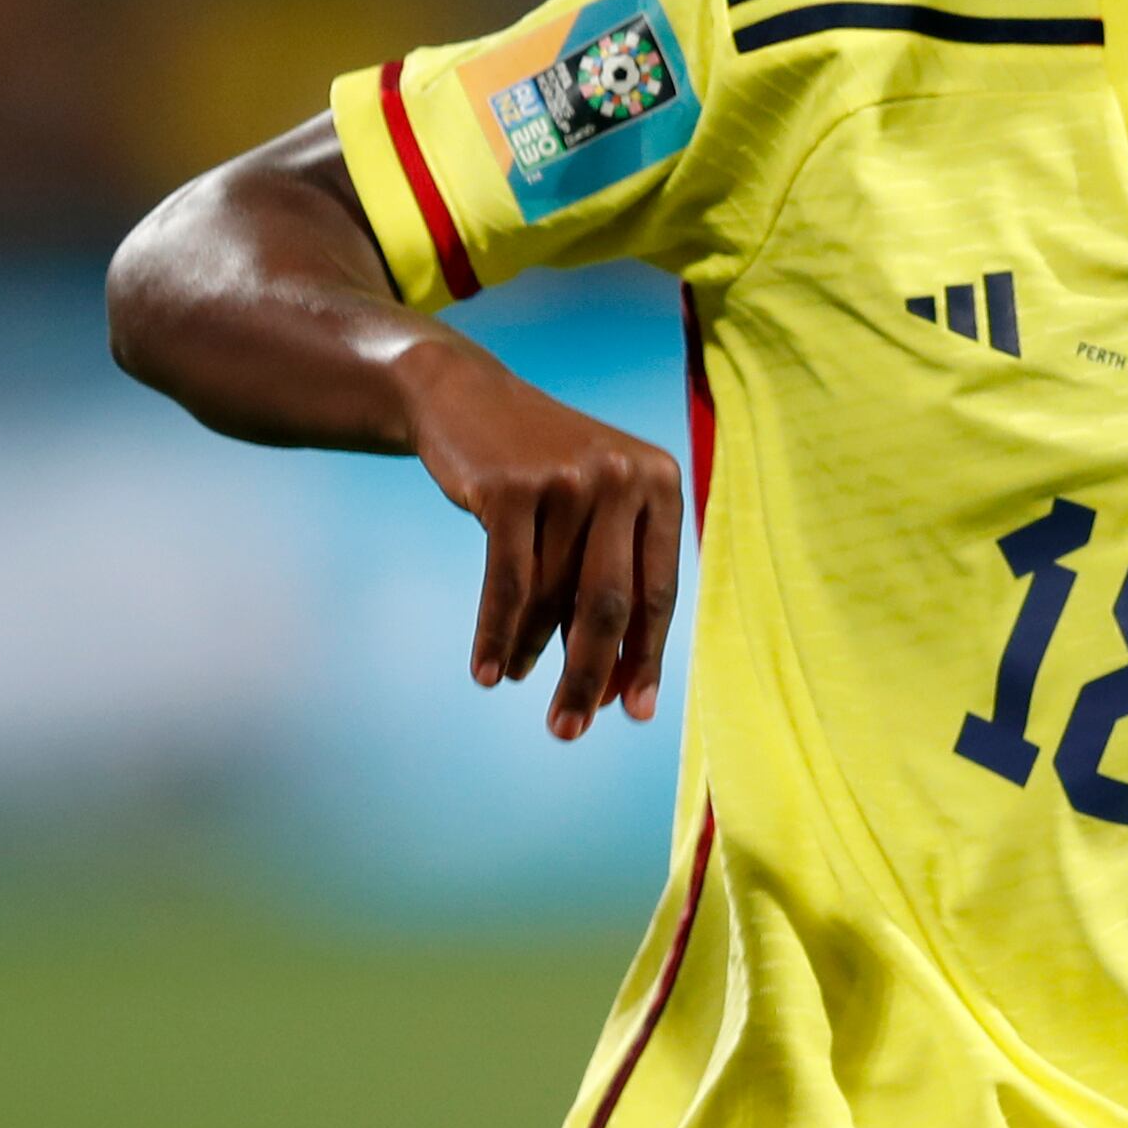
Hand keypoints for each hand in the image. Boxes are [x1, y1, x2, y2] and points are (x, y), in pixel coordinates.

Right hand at [396, 340, 685, 739]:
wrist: (464, 398)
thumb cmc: (542, 475)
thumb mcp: (594, 513)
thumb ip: (610, 585)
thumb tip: (614, 687)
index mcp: (662, 484)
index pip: (659, 591)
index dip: (645, 657)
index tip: (635, 713)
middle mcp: (625, 478)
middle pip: (611, 603)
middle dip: (591, 674)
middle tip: (570, 730)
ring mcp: (569, 480)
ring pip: (553, 597)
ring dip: (532, 652)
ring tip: (516, 681)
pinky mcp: (511, 488)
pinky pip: (507, 584)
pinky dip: (495, 634)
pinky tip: (486, 672)